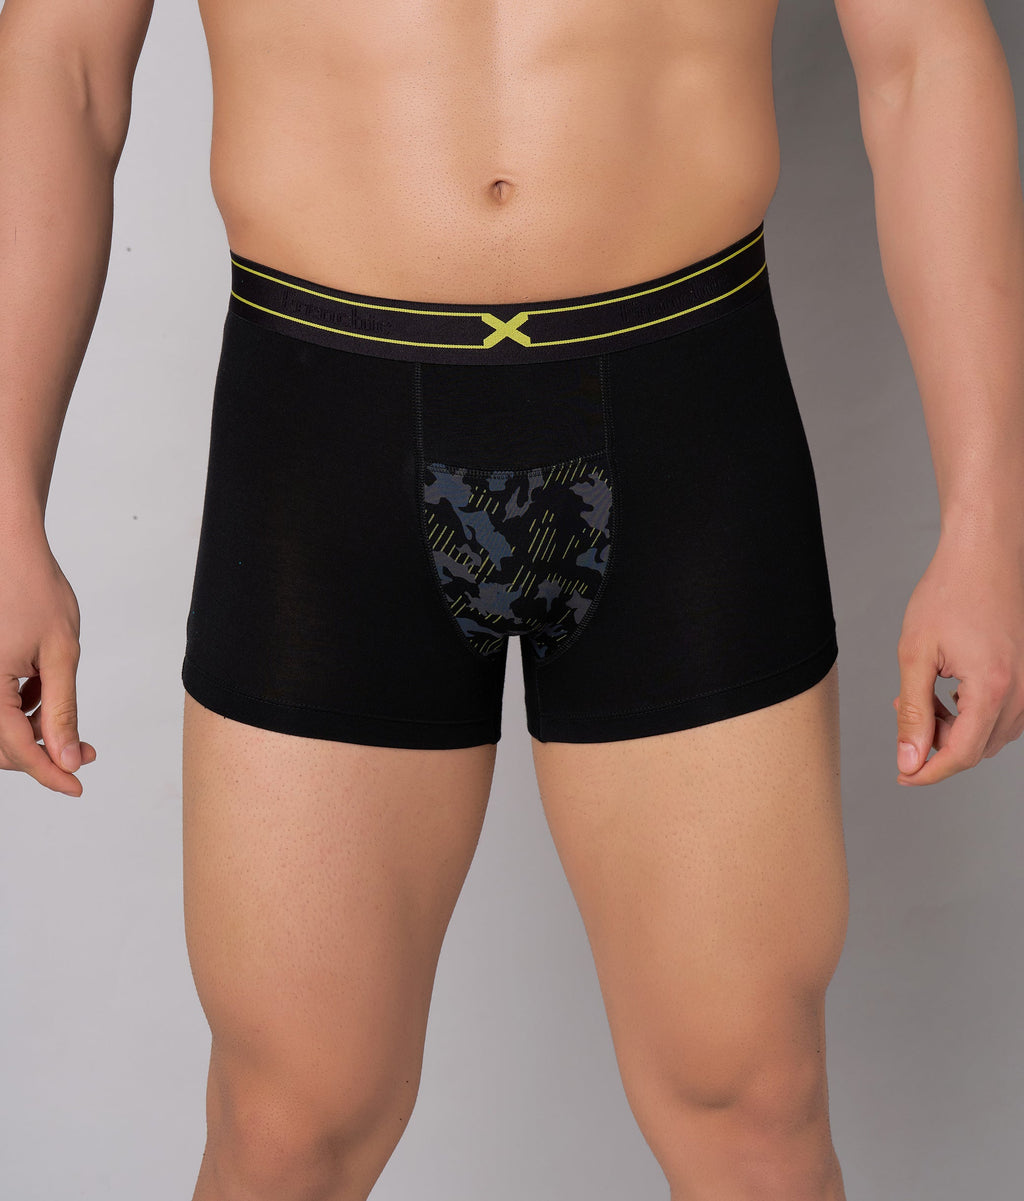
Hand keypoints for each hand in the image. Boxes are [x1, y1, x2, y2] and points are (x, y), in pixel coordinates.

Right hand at [1, 539, 97, 796]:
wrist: (6, 547)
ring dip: (31, 732)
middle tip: (85, 753)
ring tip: (66, 716)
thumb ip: (62, 710)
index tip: (78, 786)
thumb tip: (68, 758)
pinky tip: (43, 690)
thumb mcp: (60, 654)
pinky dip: (19, 708)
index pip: (17, 749)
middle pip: (0, 745)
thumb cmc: (32, 588)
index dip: (49, 773)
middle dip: (42, 754)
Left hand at [893, 533, 1023, 785]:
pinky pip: (1005, 713)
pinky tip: (948, 688)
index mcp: (993, 688)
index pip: (962, 755)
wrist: (985, 553)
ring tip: (923, 695)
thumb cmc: (950, 592)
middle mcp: (1021, 691)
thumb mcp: (916, 655)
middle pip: (978, 748)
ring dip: (956, 728)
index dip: (928, 772)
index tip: (903, 775)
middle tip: (906, 716)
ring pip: (993, 733)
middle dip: (938, 744)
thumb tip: (910, 759)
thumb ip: (912, 712)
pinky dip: (974, 712)